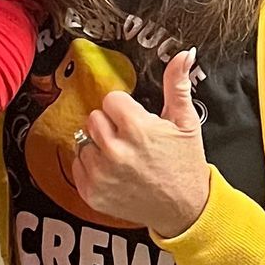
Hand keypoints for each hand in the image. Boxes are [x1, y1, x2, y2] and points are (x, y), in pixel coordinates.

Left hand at [69, 50, 210, 241]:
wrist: (184, 210)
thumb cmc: (185, 165)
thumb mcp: (187, 122)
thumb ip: (177, 85)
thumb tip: (184, 54)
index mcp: (136, 128)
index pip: (110, 100)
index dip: (124, 110)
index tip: (136, 122)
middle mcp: (115, 151)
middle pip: (93, 118)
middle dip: (110, 126)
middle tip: (130, 140)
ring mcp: (101, 174)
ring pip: (84, 142)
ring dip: (100, 147)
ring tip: (124, 158)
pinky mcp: (92, 193)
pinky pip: (78, 165)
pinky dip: (92, 168)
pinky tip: (114, 173)